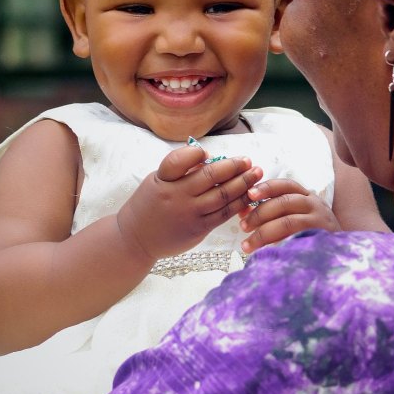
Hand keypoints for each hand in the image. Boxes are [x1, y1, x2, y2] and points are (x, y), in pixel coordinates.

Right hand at [117, 143, 261, 262]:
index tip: (210, 154)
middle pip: (209, 176)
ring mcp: (189, 213)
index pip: (178, 160)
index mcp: (162, 179)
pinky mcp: (198, 228)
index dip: (196, 154)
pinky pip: (223, 213)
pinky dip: (239, 203)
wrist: (136, 239)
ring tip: (256, 173)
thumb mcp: (156, 181)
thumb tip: (209, 158)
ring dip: (243, 183)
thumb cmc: (149, 205)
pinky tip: (249, 195)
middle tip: (248, 160)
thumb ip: (179, 170)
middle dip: (233, 166)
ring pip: (222, 195)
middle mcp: (176, 195)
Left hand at [238, 178, 339, 252]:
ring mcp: (321, 222)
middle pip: (284, 202)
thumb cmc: (311, 234)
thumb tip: (243, 211)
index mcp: (306, 196)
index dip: (266, 187)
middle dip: (260, 213)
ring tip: (247, 245)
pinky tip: (267, 254)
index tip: (249, 194)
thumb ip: (273, 212)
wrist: (342, 254)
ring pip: (288, 222)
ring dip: (264, 233)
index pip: (285, 185)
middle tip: (243, 226)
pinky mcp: (322, 240)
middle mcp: (315, 205)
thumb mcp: (294, 216)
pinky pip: (296, 241)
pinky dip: (279, 246)